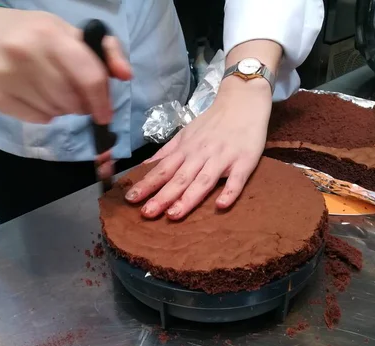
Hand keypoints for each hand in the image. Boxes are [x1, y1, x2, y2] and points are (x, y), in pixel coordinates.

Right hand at [0, 8, 131, 123]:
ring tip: (54, 93)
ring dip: (63, 110)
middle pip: (72, 101)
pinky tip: (37, 98)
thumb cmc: (30, 33)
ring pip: (56, 113)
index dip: (102, 100)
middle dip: (82, 105)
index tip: (105, 114)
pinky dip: (45, 115)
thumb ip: (103, 51)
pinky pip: (37, 120)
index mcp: (49, 34)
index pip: (88, 76)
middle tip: (76, 97)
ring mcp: (8, 77)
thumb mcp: (67, 32)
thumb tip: (126, 75)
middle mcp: (26, 54)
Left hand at [125, 76, 272, 219]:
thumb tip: (145, 166)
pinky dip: (229, 192)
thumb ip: (167, 152)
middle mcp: (201, 155)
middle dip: (162, 196)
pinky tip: (221, 206)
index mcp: (186, 150)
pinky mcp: (244, 162)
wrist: (244, 102)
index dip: (146, 184)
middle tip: (146, 213)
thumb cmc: (213, 122)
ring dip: (188, 198)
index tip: (131, 199)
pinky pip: (237, 179)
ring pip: (203, 181)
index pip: (162, 170)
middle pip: (179, 178)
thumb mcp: (186, 134)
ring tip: (173, 214)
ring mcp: (223, 158)